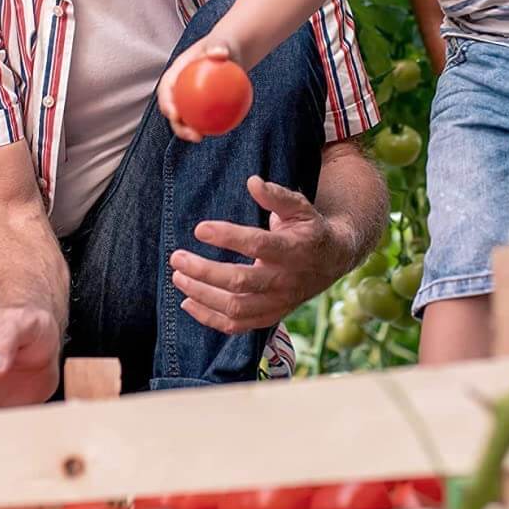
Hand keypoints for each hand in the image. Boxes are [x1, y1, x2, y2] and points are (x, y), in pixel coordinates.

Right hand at [157, 34, 240, 142]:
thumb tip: (220, 53)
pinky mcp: (202, 105)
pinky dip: (208, 126)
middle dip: (177, 125)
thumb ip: (218, 45)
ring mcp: (189, 98)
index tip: (175, 114)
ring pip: (186, 118)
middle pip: (173, 109)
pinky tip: (218, 133)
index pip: (166, 88)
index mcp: (176, 72)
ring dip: (189, 131)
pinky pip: (203, 117)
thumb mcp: (221, 41)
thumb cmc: (223, 44)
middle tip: (192, 134)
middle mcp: (179, 88)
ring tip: (201, 138)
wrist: (230, 50)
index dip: (166, 103)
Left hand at [168, 176, 349, 332]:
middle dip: (203, 271)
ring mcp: (277, 302)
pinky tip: (187, 303)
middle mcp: (284, 280)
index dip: (227, 237)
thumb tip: (252, 181)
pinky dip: (209, 318)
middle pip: (239, 282)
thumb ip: (276, 196)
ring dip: (201, 295)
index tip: (199, 228)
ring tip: (178, 277)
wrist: (332, 261)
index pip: (257, 244)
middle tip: (176, 257)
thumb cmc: (308, 228)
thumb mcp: (299, 207)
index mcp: (293, 249)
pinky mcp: (270, 316)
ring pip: (234, 308)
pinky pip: (236, 326)